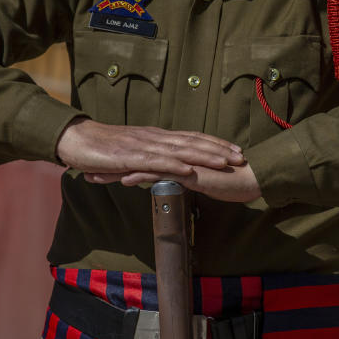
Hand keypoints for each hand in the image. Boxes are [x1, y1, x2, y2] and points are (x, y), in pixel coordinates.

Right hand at [56, 118, 244, 176]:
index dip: (214, 143)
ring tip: (224, 163)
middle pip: (192, 142)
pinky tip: (188, 170)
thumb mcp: (131, 155)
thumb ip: (149, 161)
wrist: (75, 141)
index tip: (234, 149)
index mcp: (156, 137)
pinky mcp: (129, 156)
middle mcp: (154, 137)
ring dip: (204, 156)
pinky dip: (174, 164)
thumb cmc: (101, 150)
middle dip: (218, 149)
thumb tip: (165, 170)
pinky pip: (156, 160)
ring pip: (179, 150)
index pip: (191, 138)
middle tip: (241, 157)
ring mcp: (143, 145)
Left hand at [86, 162, 261, 202]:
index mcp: (176, 157)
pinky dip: (141, 177)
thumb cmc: (232, 180)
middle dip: (109, 165)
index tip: (100, 168)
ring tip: (94, 177)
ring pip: (142, 165)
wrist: (252, 177)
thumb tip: (173, 183)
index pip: (142, 158)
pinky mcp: (189, 173)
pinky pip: (160, 174)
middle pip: (135, 159)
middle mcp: (175, 156)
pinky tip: (124, 181)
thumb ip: (185, 178)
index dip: (120, 163)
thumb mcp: (201, 180)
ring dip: (116, 171)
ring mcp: (181, 163)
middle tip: (86, 169)